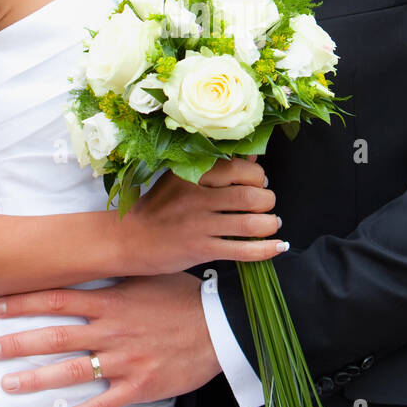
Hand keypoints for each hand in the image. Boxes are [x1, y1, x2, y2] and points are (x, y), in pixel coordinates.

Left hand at [0, 272, 221, 406]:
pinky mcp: (139, 386)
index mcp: (112, 301)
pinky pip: (101, 404)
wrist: (221, 328)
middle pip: (55, 336)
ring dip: (36, 378)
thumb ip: (114, 274)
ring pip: (72, 371)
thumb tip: (84, 258)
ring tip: (7, 385)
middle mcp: (112, 330)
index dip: (24, 302)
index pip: (58, 299)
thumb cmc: (184, 297)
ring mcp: (124, 360)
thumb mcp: (148, 277)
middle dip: (18, 342)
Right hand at [123, 155, 282, 273]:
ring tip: (271, 223)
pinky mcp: (201, 249)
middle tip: (266, 204)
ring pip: (250, 224)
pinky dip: (266, 249)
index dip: (257, 177)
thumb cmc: (159, 208)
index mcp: (193, 173)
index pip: (241, 169)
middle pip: (251, 196)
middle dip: (268, 201)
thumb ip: (218, 168)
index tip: (257, 183)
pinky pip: (242, 251)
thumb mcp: (182, 180)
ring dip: (270, 224)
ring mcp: (199, 225)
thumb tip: (252, 155)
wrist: (128, 240)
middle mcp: (197, 197)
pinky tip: (278, 246)